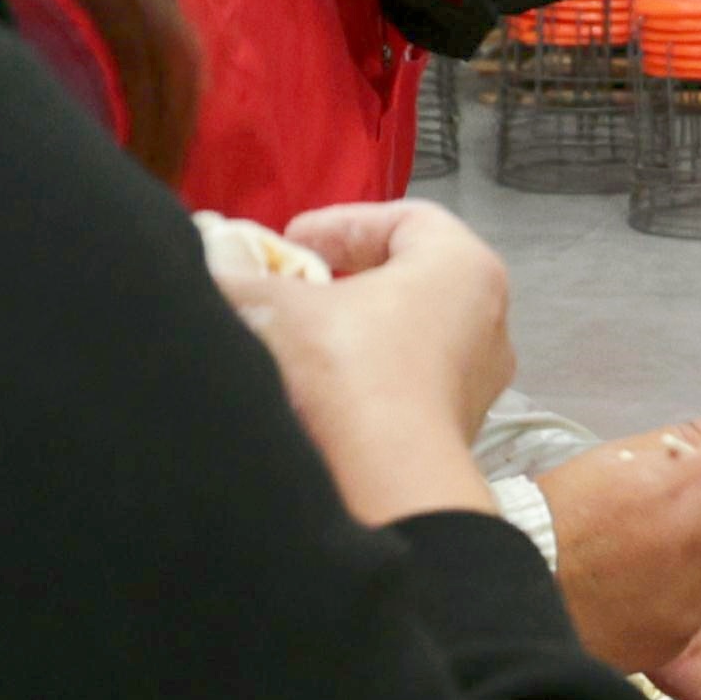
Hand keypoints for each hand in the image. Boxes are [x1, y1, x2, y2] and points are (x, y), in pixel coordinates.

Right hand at [243, 201, 515, 522]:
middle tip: (297, 283)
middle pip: (410, 277)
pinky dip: (369, 375)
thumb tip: (214, 272)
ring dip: (355, 330)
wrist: (386, 479)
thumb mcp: (282, 308)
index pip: (404, 220)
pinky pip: (410, 382)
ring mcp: (479, 378)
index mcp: (463, 266)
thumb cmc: (350, 369)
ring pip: (410, 334)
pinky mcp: (460, 427)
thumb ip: (246, 280)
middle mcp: (487, 318)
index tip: (291, 242)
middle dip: (346, 277)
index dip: (341, 223)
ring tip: (301, 336)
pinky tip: (323, 388)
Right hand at [540, 400, 700, 679]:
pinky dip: (691, 595)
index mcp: (675, 486)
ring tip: (680, 549)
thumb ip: (695, 436)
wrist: (516, 587)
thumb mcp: (619, 460)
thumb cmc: (562, 513)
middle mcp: (691, 540)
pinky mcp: (677, 632)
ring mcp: (688, 593)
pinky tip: (653, 586)